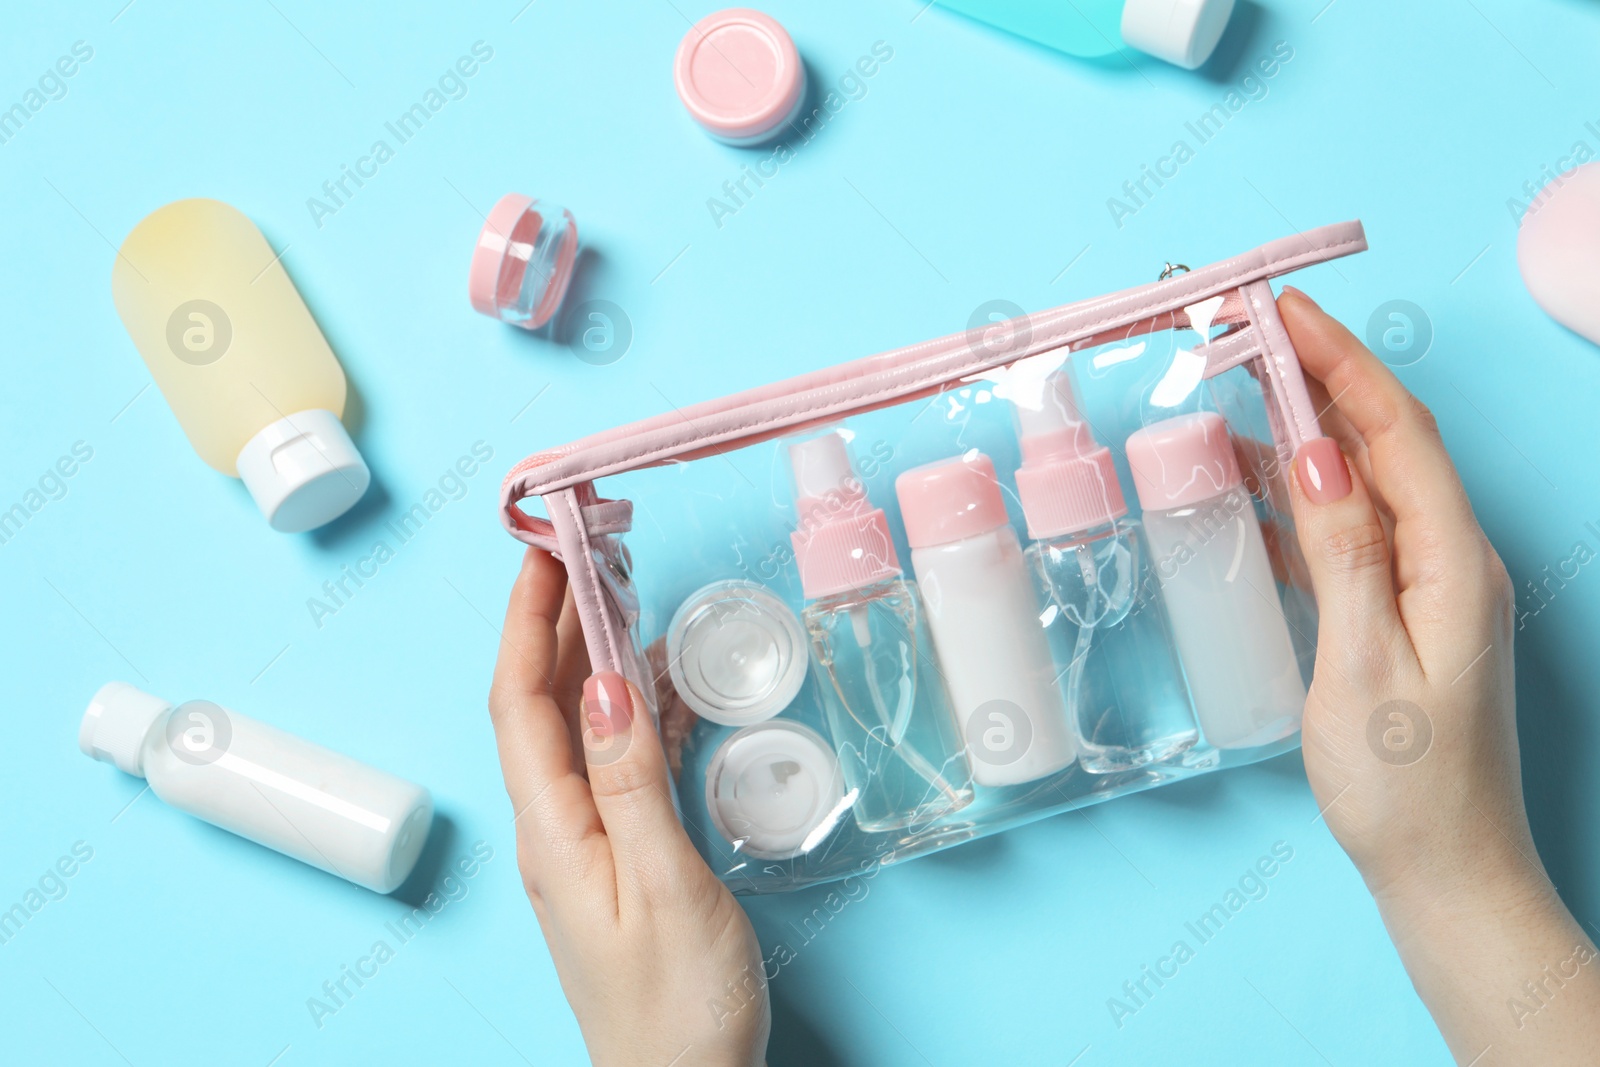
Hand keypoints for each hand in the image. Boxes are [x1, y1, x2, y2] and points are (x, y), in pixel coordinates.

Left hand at [488, 548, 769, 1066]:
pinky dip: (633, 710)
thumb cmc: (680, 1005)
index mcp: (553, 830)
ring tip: (624, 595)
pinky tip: (661, 685)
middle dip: (559, 621)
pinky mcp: (619, 857)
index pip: (520, 702)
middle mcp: (556, 828)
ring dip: (596, 658)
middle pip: (542, 704)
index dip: (530, 621)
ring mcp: (585, 843)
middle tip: (592, 551)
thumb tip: (607, 683)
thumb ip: (633, 782)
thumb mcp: (666, 885)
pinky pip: (614, 762)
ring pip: (578, 728)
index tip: (548, 550)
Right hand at [1279, 287, 1598, 1063]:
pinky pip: (1350, 532)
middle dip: (1322, 377)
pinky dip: (1301, 499)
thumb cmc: (1403, 786)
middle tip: (1251, 331)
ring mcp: (1430, 587)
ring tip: (1237, 395)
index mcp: (1455, 563)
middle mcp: (1453, 560)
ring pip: (1364, 483)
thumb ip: (1345, 552)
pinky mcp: (1403, 614)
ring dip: (1305, 434)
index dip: (1342, 362)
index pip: (1397, 433)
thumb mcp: (1363, 665)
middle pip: (1386, 443)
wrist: (1445, 874)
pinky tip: (1252, 491)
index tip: (1285, 309)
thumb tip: (1318, 452)